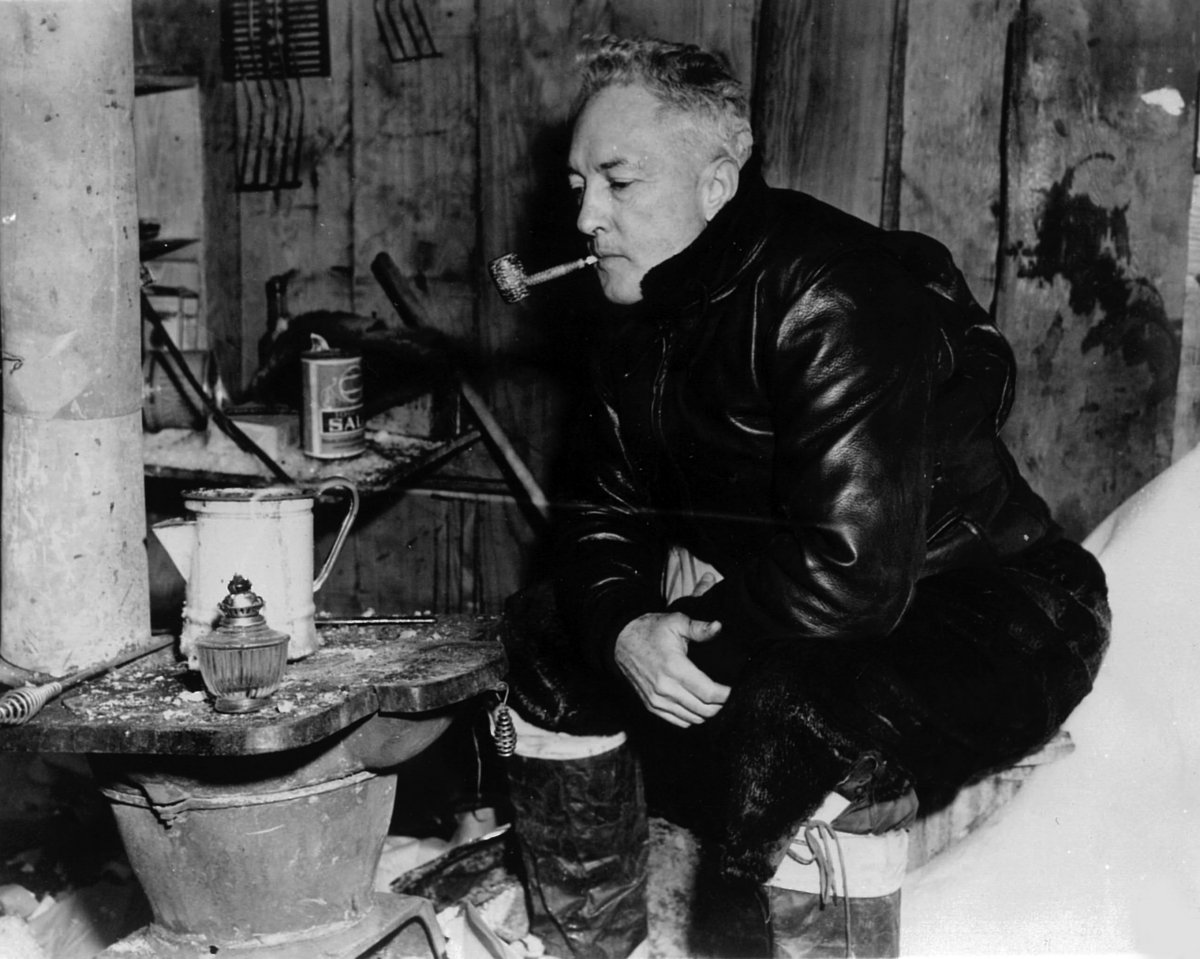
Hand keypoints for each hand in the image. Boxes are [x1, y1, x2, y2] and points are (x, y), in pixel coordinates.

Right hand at [614, 611, 729, 727]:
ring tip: (716, 701)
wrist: (620, 641)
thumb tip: (718, 627)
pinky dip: (693, 717)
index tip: (736, 690)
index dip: (726, 695)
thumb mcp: (675, 622)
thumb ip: (698, 628)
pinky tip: (698, 705)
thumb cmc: (650, 630)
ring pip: (693, 719)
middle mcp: (665, 689)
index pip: (709, 693)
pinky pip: (679, 722)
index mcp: (674, 668)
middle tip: (729, 696)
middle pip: (704, 710)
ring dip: (708, 712)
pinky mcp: (651, 706)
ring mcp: (657, 701)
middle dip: (721, 705)